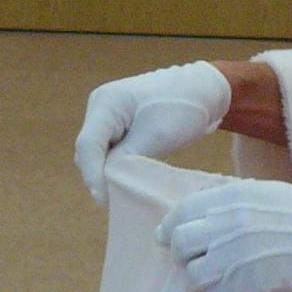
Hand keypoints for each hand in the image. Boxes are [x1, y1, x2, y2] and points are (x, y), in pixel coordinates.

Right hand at [74, 61, 232, 205]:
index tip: (104, 201)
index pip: (88, 145)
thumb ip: (126, 159)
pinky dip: (117, 167)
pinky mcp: (118, 126)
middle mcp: (100, 107)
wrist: (204, 89)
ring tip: (123, 194)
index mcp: (106, 103)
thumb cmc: (182, 106)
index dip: (92, 175)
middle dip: (99, 176)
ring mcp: (108, 116)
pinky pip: (109, 152)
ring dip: (108, 173)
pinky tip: (129, 181)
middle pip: (88, 151)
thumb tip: (107, 183)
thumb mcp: (156, 136)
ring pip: (97, 154)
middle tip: (115, 201)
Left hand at [156, 179, 291, 291]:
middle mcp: (226, 226)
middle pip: (179, 244)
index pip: (181, 212)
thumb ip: (226, 198)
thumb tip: (197, 211)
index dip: (169, 226)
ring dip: (198, 274)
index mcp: (230, 198)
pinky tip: (232, 283)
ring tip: (214, 271)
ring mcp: (234, 257)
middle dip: (181, 252)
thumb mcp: (260, 191)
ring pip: (193, 273)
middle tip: (191, 256)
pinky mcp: (245, 284)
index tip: (166, 235)